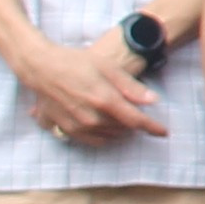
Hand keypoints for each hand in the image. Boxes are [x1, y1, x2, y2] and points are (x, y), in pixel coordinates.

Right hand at [17, 31, 164, 144]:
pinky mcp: (66, 129)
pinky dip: (104, 136)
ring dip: (121, 130)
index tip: (164, 132)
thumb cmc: (76, 62)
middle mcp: (92, 117)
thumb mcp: (107, 67)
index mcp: (104, 100)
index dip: (152, 128)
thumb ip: (131, 86)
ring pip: (109, 136)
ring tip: (123, 118)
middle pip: (124, 129)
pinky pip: (92, 140)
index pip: (135, 121)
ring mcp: (77, 126)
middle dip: (135, 124)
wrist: (40, 68)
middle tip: (138, 113)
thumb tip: (154, 100)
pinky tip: (106, 126)